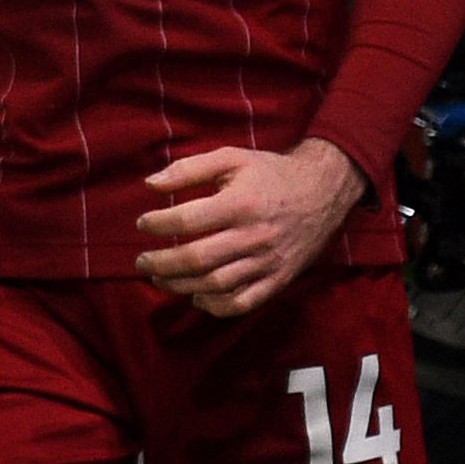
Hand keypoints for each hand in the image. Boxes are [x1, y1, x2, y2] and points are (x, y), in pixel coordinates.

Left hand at [135, 138, 364, 316]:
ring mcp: (268, 262)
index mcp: (240, 204)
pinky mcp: (279, 279)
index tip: (142, 224)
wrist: (323, 192)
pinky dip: (217, 306)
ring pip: (217, 284)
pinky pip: (245, 302)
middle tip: (141, 261)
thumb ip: (188, 169)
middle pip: (198, 259)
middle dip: (162, 264)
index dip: (157, 224)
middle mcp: (254, 237)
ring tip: (159, 279)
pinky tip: (197, 298)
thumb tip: (150, 185)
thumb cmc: (270, 173)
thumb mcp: (231, 157)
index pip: (187, 221)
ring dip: (181, 286)